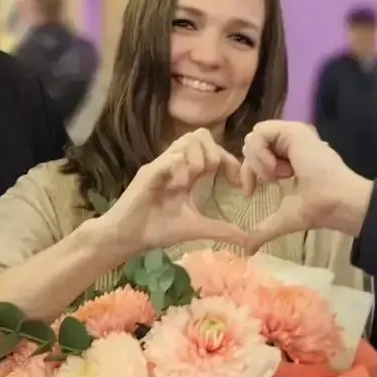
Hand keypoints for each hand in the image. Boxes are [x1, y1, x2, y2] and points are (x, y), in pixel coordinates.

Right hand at [97, 129, 247, 257]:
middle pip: (201, 135)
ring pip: (188, 140)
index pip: (213, 150)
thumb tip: (248, 241)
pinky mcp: (150, 172)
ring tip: (193, 181)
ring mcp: (162, 165)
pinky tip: (181, 187)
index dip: (229, 160)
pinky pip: (172, 157)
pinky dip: (182, 168)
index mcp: (187, 172)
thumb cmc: (158, 229)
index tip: (238, 182)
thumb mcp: (196, 229)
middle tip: (212, 177)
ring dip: (197, 159)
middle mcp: (176, 163)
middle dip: (213, 153)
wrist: (127, 238)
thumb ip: (221, 230)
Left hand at [240, 121, 373, 248]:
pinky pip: (261, 132)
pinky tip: (275, 169)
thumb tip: (247, 251)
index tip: (251, 193)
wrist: (339, 202)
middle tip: (268, 182)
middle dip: (251, 166)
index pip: (256, 155)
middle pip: (251, 144)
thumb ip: (263, 230)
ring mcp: (293, 134)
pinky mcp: (295, 131)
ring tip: (275, 176)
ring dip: (257, 159)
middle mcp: (290, 142)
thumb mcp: (284, 217)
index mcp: (289, 157)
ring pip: (254, 136)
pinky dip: (260, 152)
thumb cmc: (318, 208)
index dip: (247, 173)